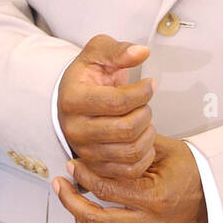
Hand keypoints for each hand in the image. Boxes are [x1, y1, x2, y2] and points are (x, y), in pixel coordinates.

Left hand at [52, 135, 207, 222]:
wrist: (218, 198)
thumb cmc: (191, 171)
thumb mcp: (165, 150)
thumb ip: (131, 148)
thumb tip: (95, 146)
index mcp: (155, 197)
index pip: (105, 190)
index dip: (82, 176)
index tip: (72, 166)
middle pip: (96, 220)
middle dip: (70, 201)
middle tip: (61, 187)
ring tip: (74, 208)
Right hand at [57, 34, 155, 177]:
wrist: (74, 98)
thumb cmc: (87, 76)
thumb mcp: (98, 52)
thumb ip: (118, 50)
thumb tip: (141, 52)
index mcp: (73, 99)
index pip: (118, 101)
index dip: (143, 92)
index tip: (150, 84)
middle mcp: (74, 129)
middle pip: (126, 129)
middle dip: (146, 113)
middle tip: (146, 104)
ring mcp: (84, 150)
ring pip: (130, 152)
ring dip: (148, 134)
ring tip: (145, 120)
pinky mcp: (96, 166)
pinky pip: (129, 171)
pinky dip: (144, 156)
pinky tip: (143, 138)